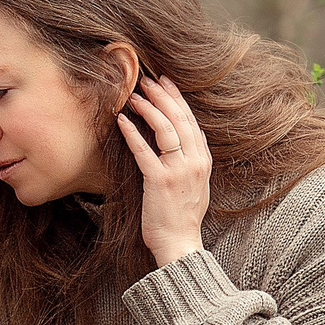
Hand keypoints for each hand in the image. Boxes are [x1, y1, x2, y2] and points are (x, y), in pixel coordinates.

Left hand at [117, 76, 210, 267]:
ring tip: (133, 96)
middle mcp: (194, 162)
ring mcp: (179, 171)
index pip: (191, 121)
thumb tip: (179, 142)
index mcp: (203, 161)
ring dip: (148, 108)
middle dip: (162, 95)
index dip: (177, 99)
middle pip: (179, 119)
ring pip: (165, 129)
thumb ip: (190, 161)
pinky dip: (132, 133)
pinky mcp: (159, 181)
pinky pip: (144, 151)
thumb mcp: (196, 184)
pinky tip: (121, 121)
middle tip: (147, 81)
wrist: (179, 243)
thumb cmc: (182, 216)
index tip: (164, 83)